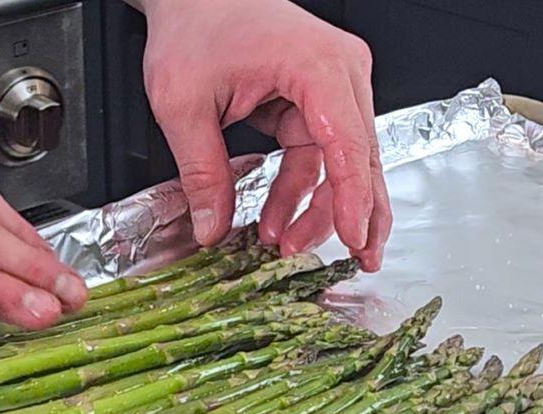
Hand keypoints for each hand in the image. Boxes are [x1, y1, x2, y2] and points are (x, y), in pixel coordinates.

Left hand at [134, 0, 390, 270]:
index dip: (352, 199)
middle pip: (360, 158)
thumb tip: (211, 226)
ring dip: (320, 209)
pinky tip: (279, 221)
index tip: (354, 239)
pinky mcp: (318, 102)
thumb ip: (201, 170)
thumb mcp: (183, 102)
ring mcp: (334, 87)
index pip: (347, 144)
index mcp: (317, 65)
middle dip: (355, 215)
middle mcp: (340, 73)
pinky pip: (319, 156)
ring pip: (343, 164)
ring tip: (289, 246)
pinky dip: (302, 190)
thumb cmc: (197, 21)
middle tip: (357, 261)